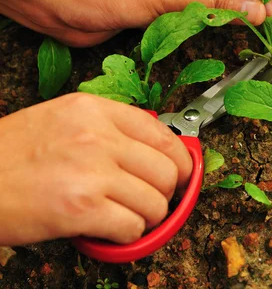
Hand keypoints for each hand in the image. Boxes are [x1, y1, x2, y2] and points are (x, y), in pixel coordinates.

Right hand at [0, 93, 191, 244]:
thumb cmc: (14, 153)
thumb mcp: (63, 119)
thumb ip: (106, 126)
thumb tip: (149, 144)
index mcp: (94, 110)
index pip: (161, 132)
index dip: (179, 157)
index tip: (181, 171)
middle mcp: (98, 135)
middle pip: (167, 167)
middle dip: (168, 191)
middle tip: (155, 199)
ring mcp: (91, 171)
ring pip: (156, 201)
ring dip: (149, 216)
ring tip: (129, 216)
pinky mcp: (81, 208)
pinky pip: (133, 227)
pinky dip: (129, 235)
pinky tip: (112, 231)